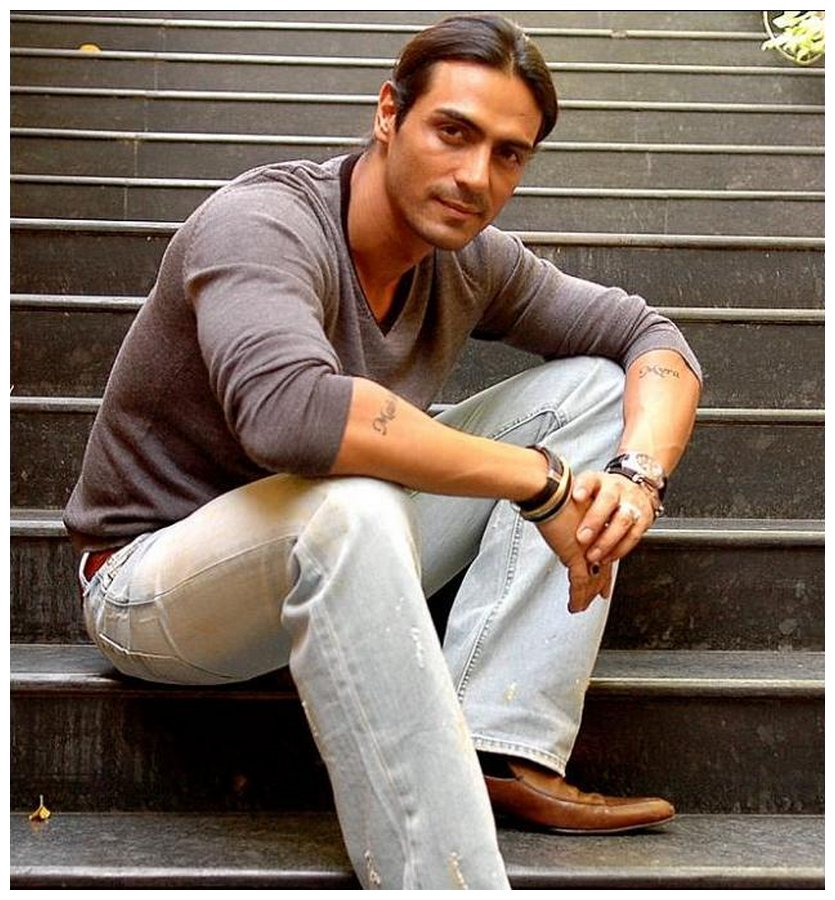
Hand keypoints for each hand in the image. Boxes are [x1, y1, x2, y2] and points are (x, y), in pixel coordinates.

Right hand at [535, 494, 614, 613]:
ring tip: (582, 606)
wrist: (552, 492)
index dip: (605, 564)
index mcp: (595, 527)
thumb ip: (568, 518)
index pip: (603, 550)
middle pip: (601, 567)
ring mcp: (587, 549)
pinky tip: (575, 605)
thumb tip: (560, 520)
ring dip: (586, 595)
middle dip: (599, 584)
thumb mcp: (567, 507)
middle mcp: (594, 539)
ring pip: (592, 578)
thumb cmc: (556, 493)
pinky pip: (579, 582)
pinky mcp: (575, 555)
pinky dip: (577, 596)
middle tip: (600, 595)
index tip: (605, 575)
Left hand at [573, 472, 656, 565]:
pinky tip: (607, 557)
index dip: (583, 487)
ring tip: (593, 555)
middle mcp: (616, 489)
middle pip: (607, 501)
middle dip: (594, 521)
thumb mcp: (586, 488)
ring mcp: (631, 502)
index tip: (575, 496)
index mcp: (599, 480)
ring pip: (622, 520)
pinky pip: (633, 535)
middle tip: (581, 538)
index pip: (590, 479)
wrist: (637, 487)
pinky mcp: (643, 518)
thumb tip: (542, 507)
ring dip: (607, 541)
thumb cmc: (603, 493)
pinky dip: (620, 549)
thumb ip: (569, 498)